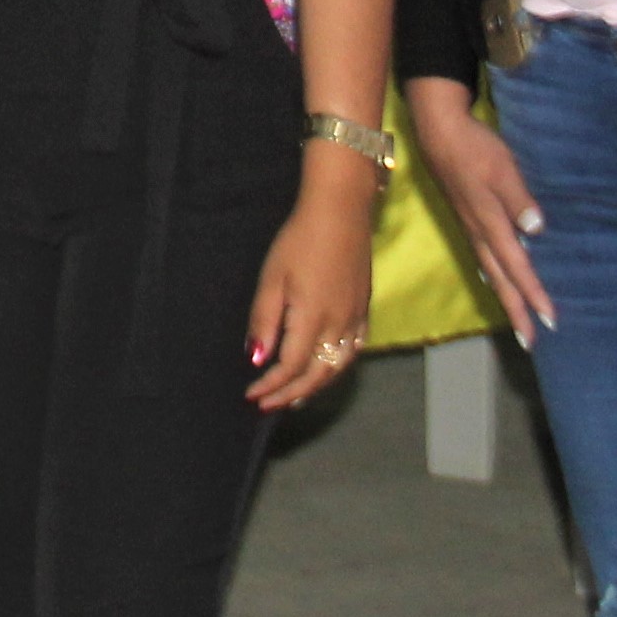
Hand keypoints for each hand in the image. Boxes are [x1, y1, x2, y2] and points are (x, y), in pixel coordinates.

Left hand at [244, 163, 378, 411]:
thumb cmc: (299, 240)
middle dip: (290, 394)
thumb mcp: (272, 279)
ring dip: (315, 387)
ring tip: (294, 398)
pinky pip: (353, 351)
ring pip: (338, 367)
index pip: (291, 367)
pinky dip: (337, 369)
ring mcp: (356, 318)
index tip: (251, 394)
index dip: (271, 385)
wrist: (340, 211)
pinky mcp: (364, 309)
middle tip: (268, 405)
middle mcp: (339, 324)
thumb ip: (264, 321)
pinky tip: (326, 371)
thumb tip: (256, 360)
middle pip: (317, 375)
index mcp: (313, 318)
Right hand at [404, 76, 555, 336]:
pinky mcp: (467, 219)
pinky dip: (495, 276)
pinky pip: (484, 258)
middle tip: (531, 340)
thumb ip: (519, 200)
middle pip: (500, 280)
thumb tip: (535, 231)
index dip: (533, 293)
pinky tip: (497, 280)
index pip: (517, 266)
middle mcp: (478, 233)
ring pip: (491, 272)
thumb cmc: (474, 148)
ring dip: (506, 297)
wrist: (439, 132)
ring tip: (518, 319)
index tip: (550, 319)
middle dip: (517, 310)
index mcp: (489, 224)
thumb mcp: (503, 169)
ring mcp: (470, 228)